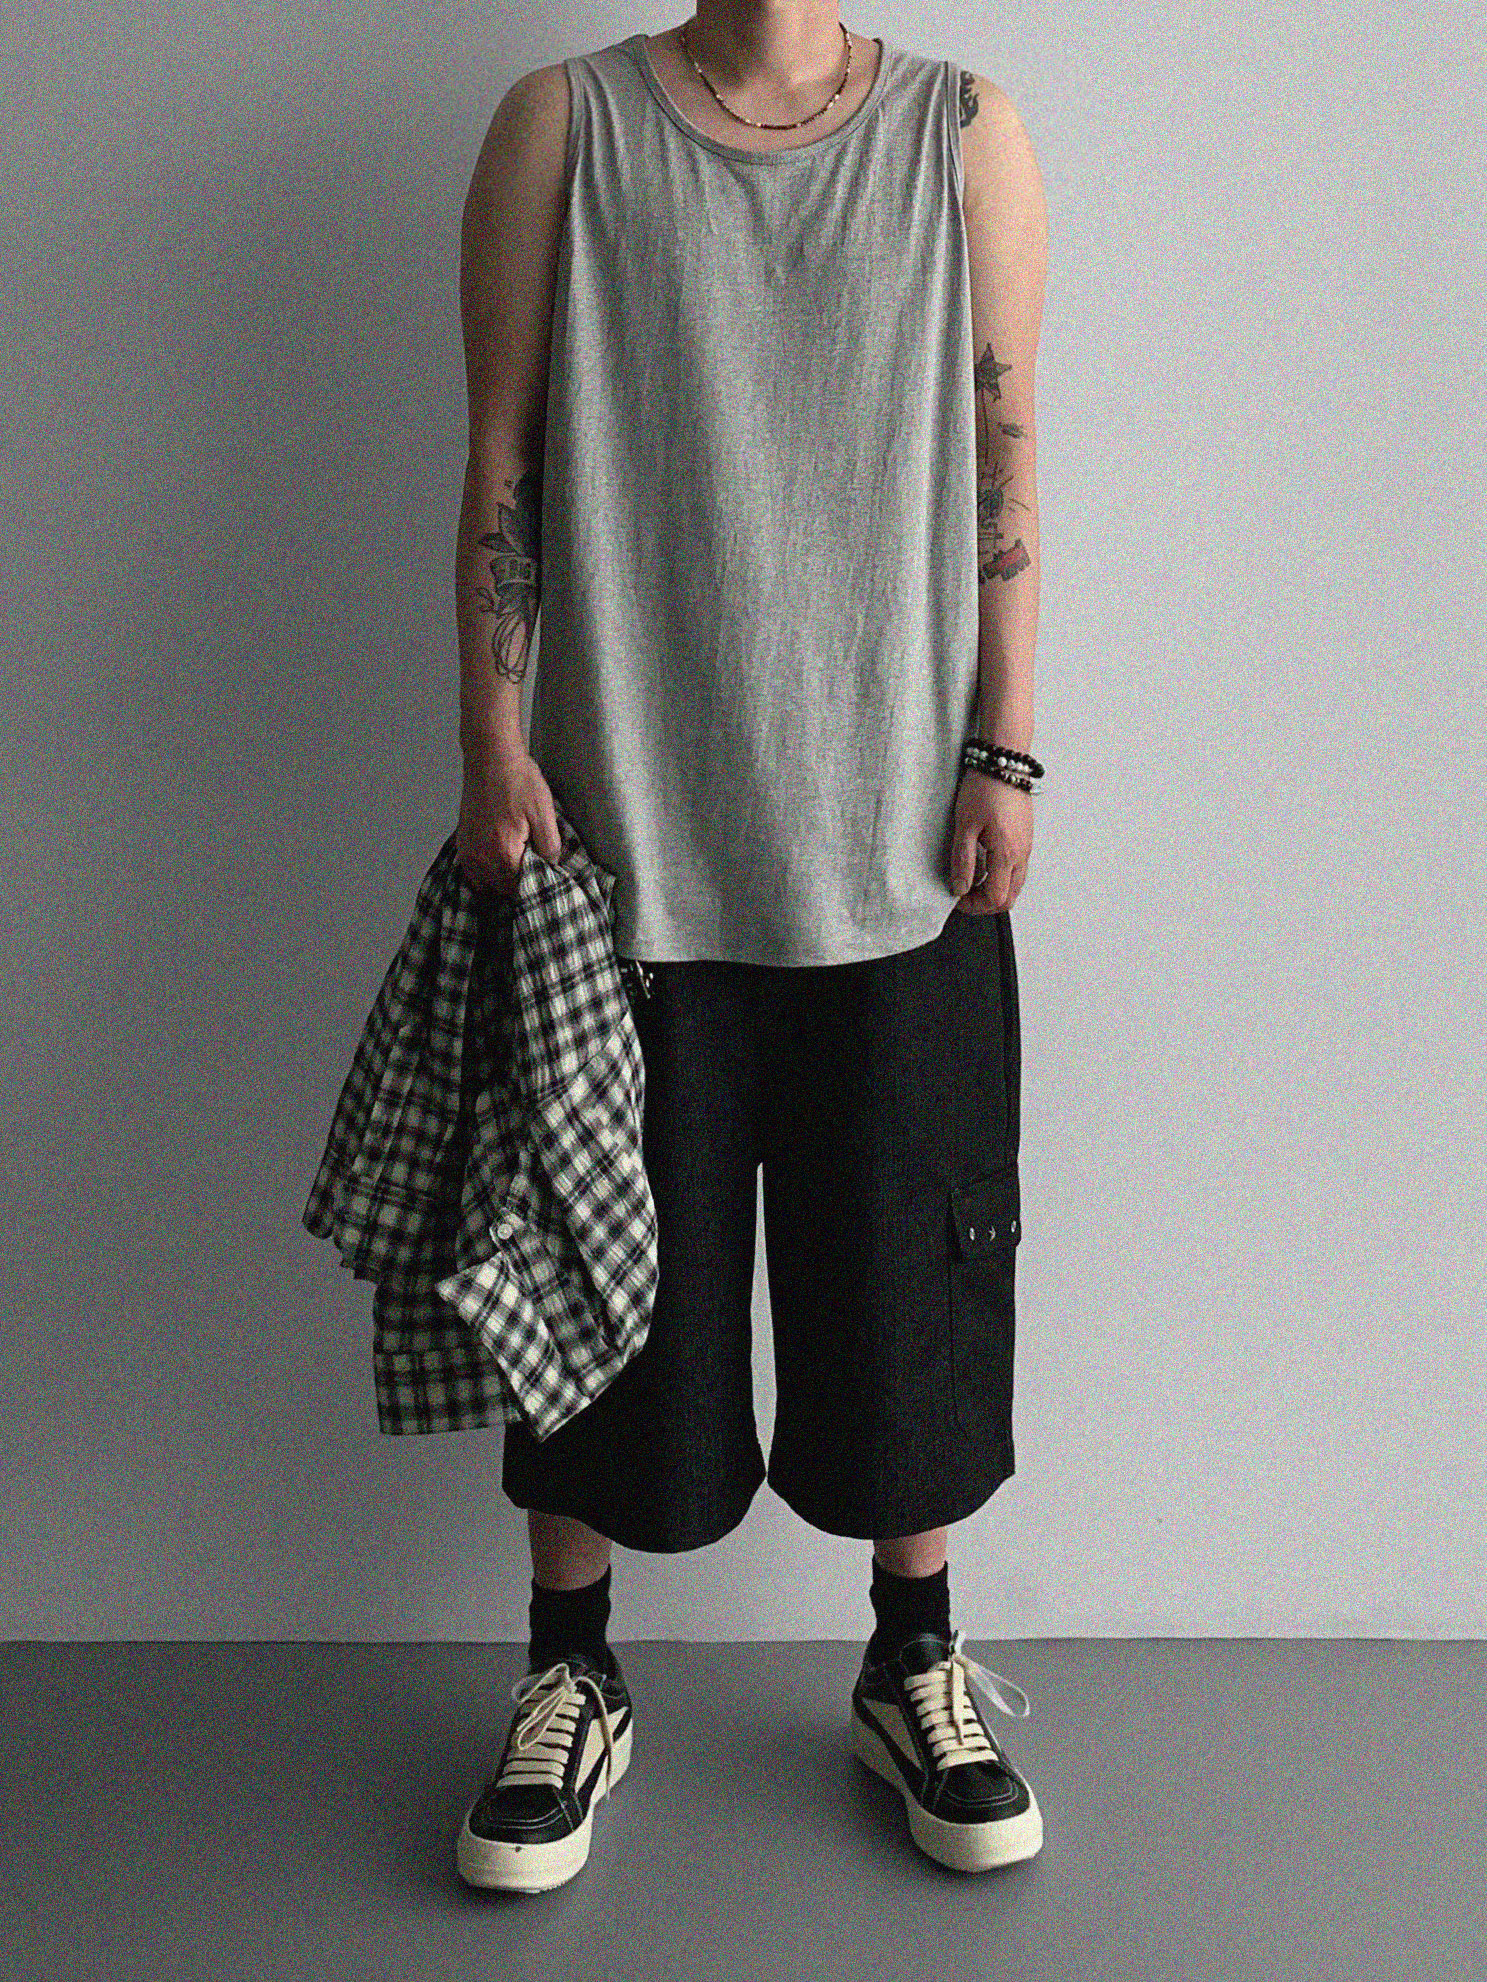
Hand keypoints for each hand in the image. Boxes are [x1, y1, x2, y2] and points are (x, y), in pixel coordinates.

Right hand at [456, 744, 562, 898]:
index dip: (534, 889)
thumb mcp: (544, 814)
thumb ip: (550, 848)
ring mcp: (468, 850)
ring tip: (516, 874)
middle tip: (534, 877)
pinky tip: (496, 866)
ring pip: (484, 884)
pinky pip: (471, 872)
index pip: (520, 890)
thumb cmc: (518, 781)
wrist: (491, 757)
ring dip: (499, 884)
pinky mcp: (462, 841)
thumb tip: (551, 869)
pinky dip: (483, 875)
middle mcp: (481, 857)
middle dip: (518, 888)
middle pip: (501, 890)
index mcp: (504, 854)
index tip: (545, 883)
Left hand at [949, 770, 1031, 913]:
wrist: (1003, 762)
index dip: (974, 905)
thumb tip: (960, 887)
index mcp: (1007, 854)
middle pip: (1009, 898)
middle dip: (986, 903)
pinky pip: (1017, 868)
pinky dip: (1001, 875)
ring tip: (972, 878)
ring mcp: (1027, 846)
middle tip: (964, 894)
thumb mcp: (965, 827)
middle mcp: (1022, 854)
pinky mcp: (1025, 838)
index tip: (957, 897)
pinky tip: (984, 862)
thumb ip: (963, 861)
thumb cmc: (985, 788)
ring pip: (1015, 884)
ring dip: (994, 889)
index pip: (995, 898)